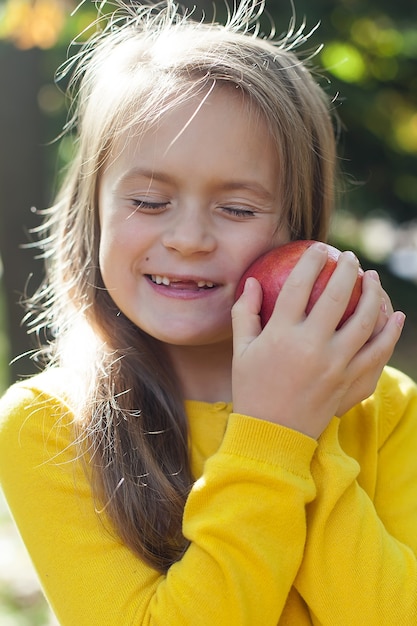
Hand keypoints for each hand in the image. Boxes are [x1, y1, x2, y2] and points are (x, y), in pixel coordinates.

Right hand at [231, 243, 404, 438]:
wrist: (273, 433)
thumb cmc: (253, 388)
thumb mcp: (241, 350)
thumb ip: (246, 313)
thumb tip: (253, 281)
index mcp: (281, 335)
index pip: (298, 286)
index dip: (311, 262)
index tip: (319, 249)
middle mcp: (311, 346)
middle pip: (336, 296)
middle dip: (347, 269)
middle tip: (350, 257)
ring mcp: (336, 365)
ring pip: (365, 320)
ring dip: (373, 294)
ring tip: (373, 279)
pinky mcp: (351, 381)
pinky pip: (378, 351)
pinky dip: (390, 331)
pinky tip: (395, 315)